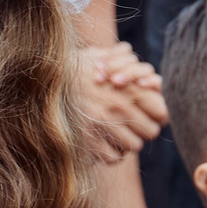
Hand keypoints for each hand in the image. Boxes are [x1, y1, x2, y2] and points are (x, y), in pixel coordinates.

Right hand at [79, 43, 166, 163]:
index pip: (163, 111)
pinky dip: (110, 153)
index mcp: (129, 88)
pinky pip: (113, 157)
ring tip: (115, 134)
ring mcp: (105, 126)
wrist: (44, 83)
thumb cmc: (72, 68)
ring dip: (126, 142)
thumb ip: (118, 56)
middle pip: (151, 131)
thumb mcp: (96, 56)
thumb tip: (128, 50)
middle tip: (131, 126)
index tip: (149, 115)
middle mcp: (120, 107)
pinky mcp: (91, 142)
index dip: (158, 115)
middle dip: (142, 130)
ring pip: (133, 146)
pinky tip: (102, 143)